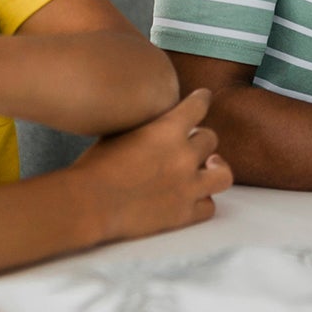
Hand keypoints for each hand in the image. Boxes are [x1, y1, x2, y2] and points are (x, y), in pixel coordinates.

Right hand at [71, 89, 234, 240]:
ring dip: (215, 169)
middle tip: (191, 145)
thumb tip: (154, 123)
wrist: (89, 203)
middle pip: (211, 139)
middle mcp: (184, 156)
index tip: (204, 97)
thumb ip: (146, 126)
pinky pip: (209, 206)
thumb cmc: (95, 166)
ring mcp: (188, 187)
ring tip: (208, 169)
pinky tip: (192, 197)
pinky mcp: (184, 214)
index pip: (198, 105)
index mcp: (168, 129)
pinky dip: (202, 201)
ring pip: (223, 174)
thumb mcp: (120, 132)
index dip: (202, 100)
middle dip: (200, 140)